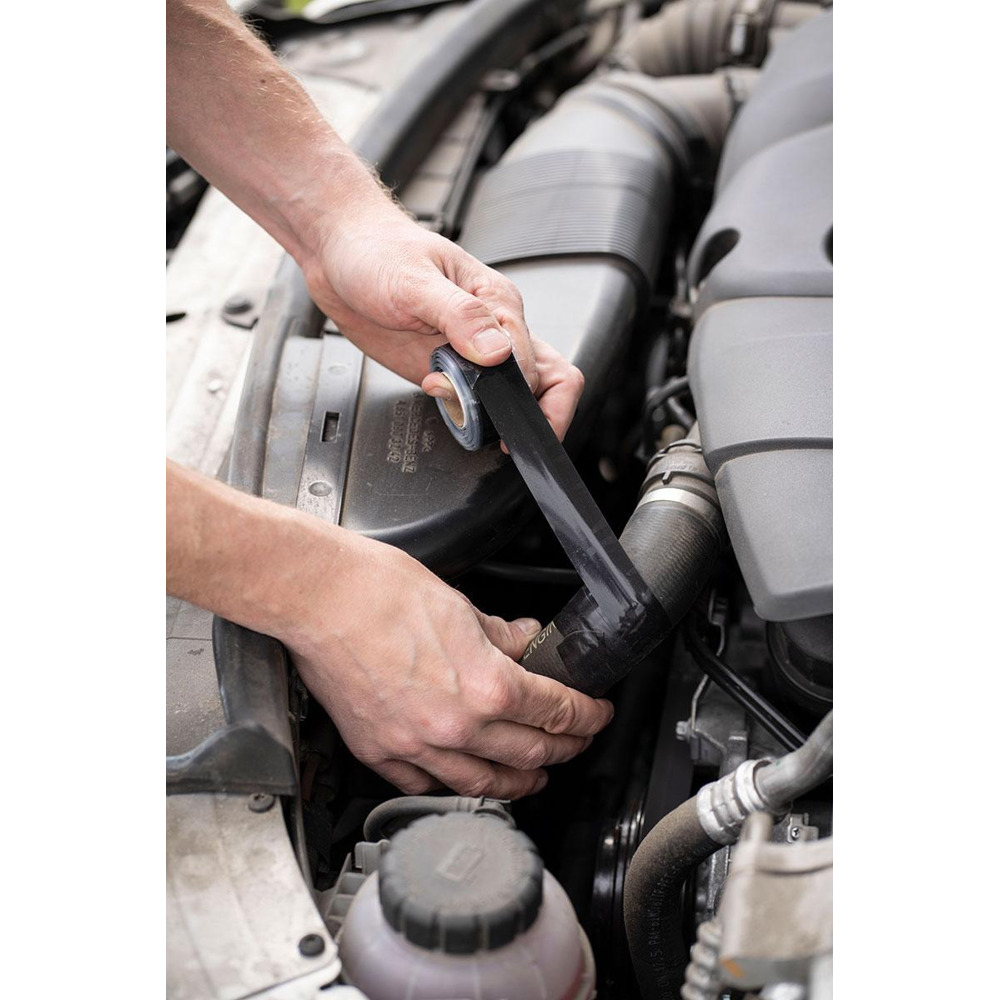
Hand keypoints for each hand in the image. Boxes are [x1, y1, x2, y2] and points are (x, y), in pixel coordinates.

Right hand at [283, 530, 613, 798]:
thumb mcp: (462, 606)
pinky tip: (467, 784)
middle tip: (575, 742)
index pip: (557, 711)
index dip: (587, 715)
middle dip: (563, 749)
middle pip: (529, 753)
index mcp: (488, 686)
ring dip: (517, 784)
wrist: (321, 599)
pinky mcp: (380, 752)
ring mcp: (416, 746)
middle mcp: (456, 726)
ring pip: (482, 785)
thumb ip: (501, 635)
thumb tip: (525, 640)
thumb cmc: (381, 592)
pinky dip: (454, 790)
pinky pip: (426, 788)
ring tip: (533, 778)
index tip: (596, 714)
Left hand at [301, 203, 584, 440]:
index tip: (484, 399)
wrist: (341, 258)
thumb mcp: (415, 281)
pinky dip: (461, 412)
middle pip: (546, 383)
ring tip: (446, 395)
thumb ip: (460, 316)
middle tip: (495, 429)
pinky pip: (475, 404)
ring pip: (512, 399)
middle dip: (527, 415)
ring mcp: (472, 354)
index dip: (517, 392)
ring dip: (487, 414)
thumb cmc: (377, 251)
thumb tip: (498, 351)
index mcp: (498, 302)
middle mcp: (494, 330)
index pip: (538, 363)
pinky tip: (434, 390)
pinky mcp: (449, 370)